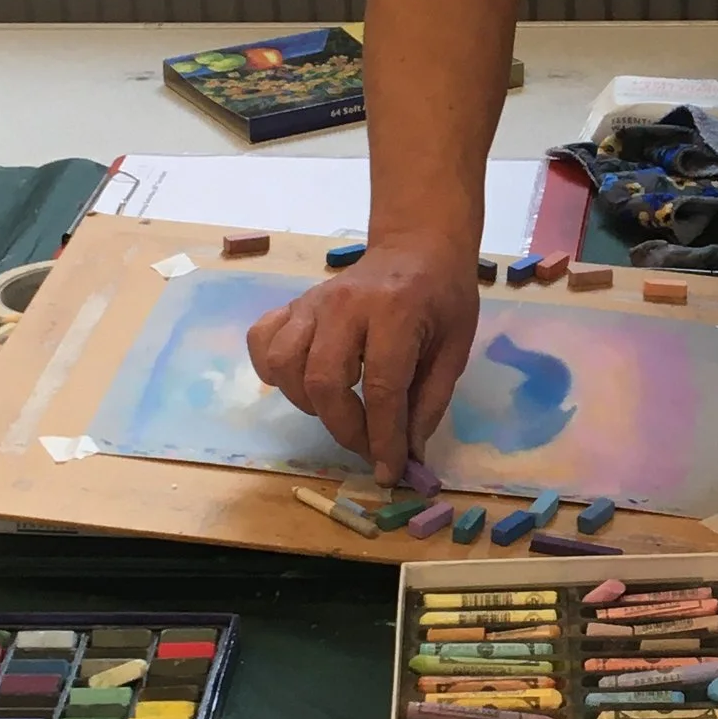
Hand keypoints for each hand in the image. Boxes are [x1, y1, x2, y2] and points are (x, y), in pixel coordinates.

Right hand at [247, 237, 481, 480]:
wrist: (416, 247)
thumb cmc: (442, 297)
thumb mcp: (455, 348)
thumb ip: (430, 403)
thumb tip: (407, 457)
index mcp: (395, 312)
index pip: (381, 387)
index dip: (383, 438)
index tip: (389, 471)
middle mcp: (346, 304)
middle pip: (324, 380)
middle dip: (345, 429)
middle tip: (368, 447)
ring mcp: (312, 302)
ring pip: (285, 364)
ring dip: (308, 403)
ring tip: (339, 410)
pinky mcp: (294, 305)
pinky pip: (262, 340)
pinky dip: (272, 370)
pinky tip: (300, 383)